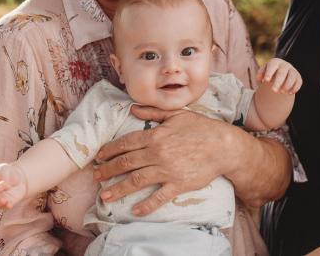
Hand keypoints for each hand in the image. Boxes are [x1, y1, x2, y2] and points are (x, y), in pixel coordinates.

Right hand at [0, 163, 27, 209]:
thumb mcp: (4, 168)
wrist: (18, 179)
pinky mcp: (4, 204)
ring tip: (5, 198)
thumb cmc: (7, 172)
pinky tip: (9, 204)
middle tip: (5, 184)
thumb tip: (4, 183)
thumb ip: (1, 174)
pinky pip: (3, 208)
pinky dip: (6, 206)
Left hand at [93, 106, 240, 215]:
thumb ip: (152, 113)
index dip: (110, 150)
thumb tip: (133, 109)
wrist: (223, 146)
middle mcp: (157, 154)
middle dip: (108, 170)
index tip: (100, 156)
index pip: (126, 144)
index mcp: (155, 136)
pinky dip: (146, 205)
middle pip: (126, 163)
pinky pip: (159, 197)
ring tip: (106, 196)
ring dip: (119, 189)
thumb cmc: (201, 128)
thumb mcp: (176, 115)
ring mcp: (167, 170)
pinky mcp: (178, 185)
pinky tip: (135, 211)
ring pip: (136, 181)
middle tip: (95, 176)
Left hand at [256, 58, 301, 94]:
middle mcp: (285, 65)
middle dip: (278, 82)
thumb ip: (260, 75)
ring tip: (282, 92)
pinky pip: (298, 82)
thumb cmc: (269, 74)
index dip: (269, 72)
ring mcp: (292, 71)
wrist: (280, 76)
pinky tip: (289, 93)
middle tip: (273, 91)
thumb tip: (259, 79)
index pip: (272, 66)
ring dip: (287, 85)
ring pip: (292, 77)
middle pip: (282, 72)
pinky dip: (294, 88)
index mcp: (275, 62)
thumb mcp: (263, 73)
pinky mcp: (298, 77)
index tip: (265, 80)